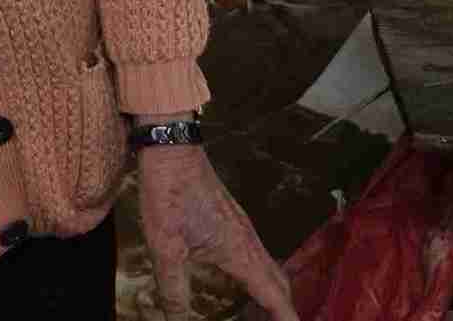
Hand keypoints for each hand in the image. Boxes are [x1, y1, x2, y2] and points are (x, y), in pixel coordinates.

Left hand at [134, 144, 298, 320]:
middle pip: (280, 284)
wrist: (170, 149)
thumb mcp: (165, 249)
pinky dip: (260, 277)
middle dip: (282, 310)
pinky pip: (258, 254)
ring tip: (261, 315)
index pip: (275, 296)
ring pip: (270, 268)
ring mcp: (242, 227)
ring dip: (272, 294)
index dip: (287, 320)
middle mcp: (249, 241)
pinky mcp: (232, 219)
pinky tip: (242, 281)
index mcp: (240, 253)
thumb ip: (174, 290)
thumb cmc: (168, 195)